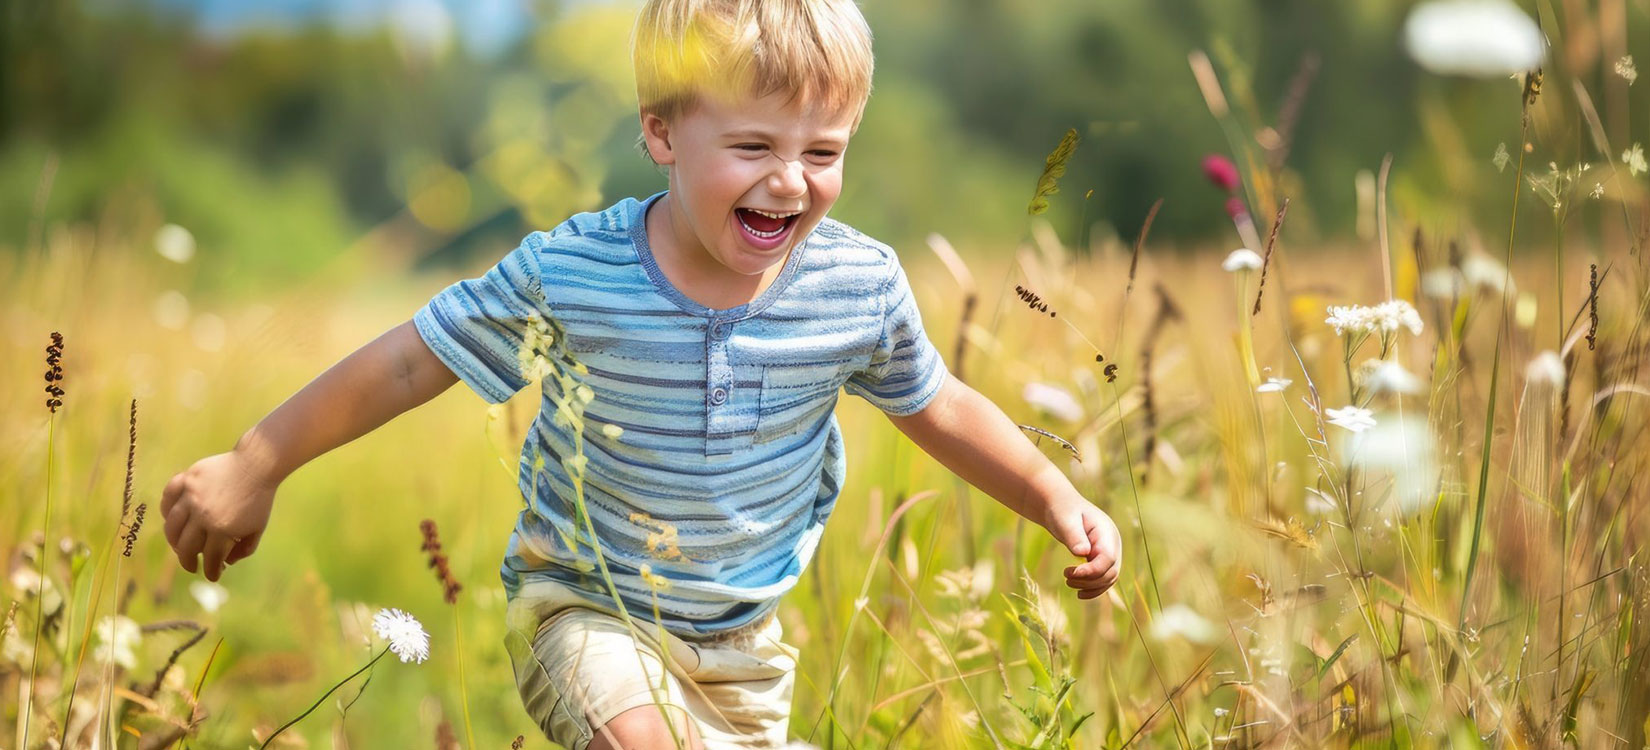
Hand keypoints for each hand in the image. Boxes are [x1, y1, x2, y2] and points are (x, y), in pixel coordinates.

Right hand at [160, 449, 277, 580]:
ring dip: (173, 541)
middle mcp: (202, 514)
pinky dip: (166, 509)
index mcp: (222, 529)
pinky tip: (172, 518)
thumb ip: (245, 549)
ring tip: (179, 547)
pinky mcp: (187, 479)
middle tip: (192, 566)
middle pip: (185, 547)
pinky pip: (168, 497)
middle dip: (188, 562)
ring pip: (171, 526)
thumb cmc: (259, 498)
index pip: (210, 559)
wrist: (257, 464)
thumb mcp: (258, 527)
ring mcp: (192, 496)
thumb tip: (226, 563)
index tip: (212, 575)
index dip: (211, 571)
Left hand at [1042, 498, 1122, 599]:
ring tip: (1068, 582)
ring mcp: (1110, 553)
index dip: (1092, 571)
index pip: (1108, 558)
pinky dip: (1094, 589)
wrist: (1062, 508)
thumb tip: (1082, 553)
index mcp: (1106, 532)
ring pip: (1109, 579)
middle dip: (1089, 580)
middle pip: (1110, 572)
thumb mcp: (1065, 521)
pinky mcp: (1102, 560)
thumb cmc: (1062, 511)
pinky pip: (1104, 579)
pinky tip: (1079, 593)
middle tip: (1066, 578)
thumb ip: (1074, 536)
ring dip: (1090, 586)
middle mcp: (1113, 544)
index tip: (1070, 573)